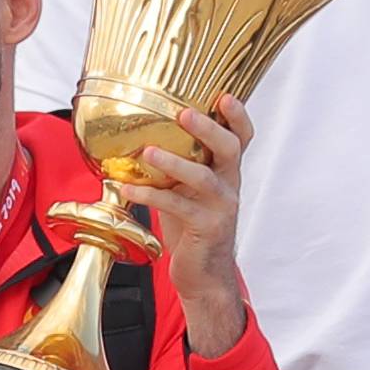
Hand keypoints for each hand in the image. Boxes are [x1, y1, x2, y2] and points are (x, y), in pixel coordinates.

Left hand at [118, 97, 250, 355]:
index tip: (224, 95)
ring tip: (146, 153)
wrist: (204, 274)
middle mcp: (229, 185)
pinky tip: (127, 189)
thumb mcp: (188, 190)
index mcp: (227, 171)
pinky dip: (150, 196)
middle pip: (229, 148)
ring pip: (202, 178)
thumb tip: (141, 136)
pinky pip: (177, 206)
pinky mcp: (206, 228)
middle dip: (208, 128)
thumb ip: (179, 165)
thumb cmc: (192, 226)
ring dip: (173, 163)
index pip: (242, 137)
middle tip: (183, 114)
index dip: (237, 116)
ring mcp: (221, 207)